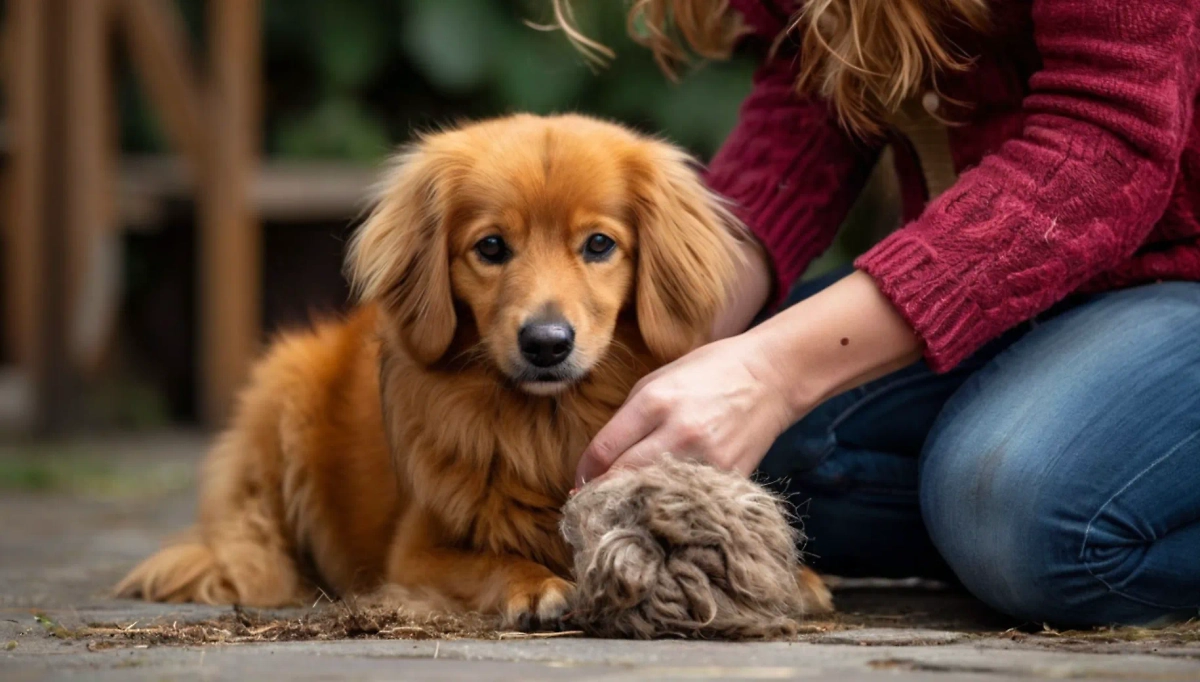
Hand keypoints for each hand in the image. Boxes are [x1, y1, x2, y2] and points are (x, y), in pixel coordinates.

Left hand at [575, 332, 800, 485]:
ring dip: (633, 505)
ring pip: (652, 497)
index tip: (578, 485)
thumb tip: (599, 460)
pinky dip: (669, 506)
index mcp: (655, 403)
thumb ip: (627, 419)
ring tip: (621, 510)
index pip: (604, 451)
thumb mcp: (659, 381)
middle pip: (622, 479)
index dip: (584, 473)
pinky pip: (686, 500)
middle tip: (590, 506)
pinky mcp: (727, 478)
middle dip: (601, 494)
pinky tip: (661, 506)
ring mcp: (706, 459)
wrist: (771, 377)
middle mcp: (678, 433)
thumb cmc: (709, 373)